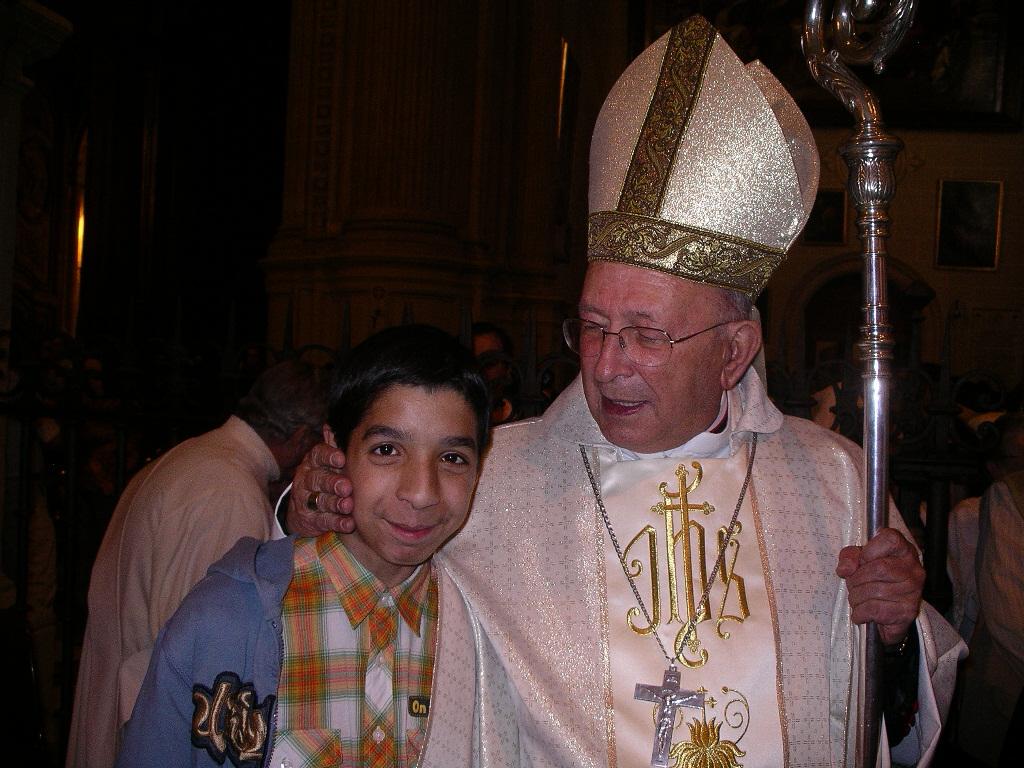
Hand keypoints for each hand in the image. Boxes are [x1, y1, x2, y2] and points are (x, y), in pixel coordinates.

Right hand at [285, 442, 354, 535]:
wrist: (303, 508)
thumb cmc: (324, 478)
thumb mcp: (327, 461)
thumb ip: (332, 446)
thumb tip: (331, 425)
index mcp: (313, 462)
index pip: (318, 455)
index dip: (329, 456)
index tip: (341, 459)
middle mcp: (307, 480)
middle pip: (318, 480)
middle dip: (332, 483)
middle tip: (346, 487)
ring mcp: (306, 500)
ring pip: (320, 500)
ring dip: (335, 503)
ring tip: (348, 506)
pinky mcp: (309, 519)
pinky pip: (323, 520)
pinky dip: (337, 522)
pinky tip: (348, 523)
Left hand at [836, 527, 924, 646]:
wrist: (888, 610)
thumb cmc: (873, 578)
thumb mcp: (859, 560)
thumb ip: (849, 557)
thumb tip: (845, 569)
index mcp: (904, 550)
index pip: (890, 539)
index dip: (870, 550)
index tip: (862, 559)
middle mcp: (914, 569)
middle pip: (878, 568)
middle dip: (856, 579)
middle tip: (853, 584)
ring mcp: (914, 591)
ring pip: (875, 591)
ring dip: (856, 597)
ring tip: (857, 598)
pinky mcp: (907, 611)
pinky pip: (874, 609)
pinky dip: (860, 612)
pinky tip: (862, 612)